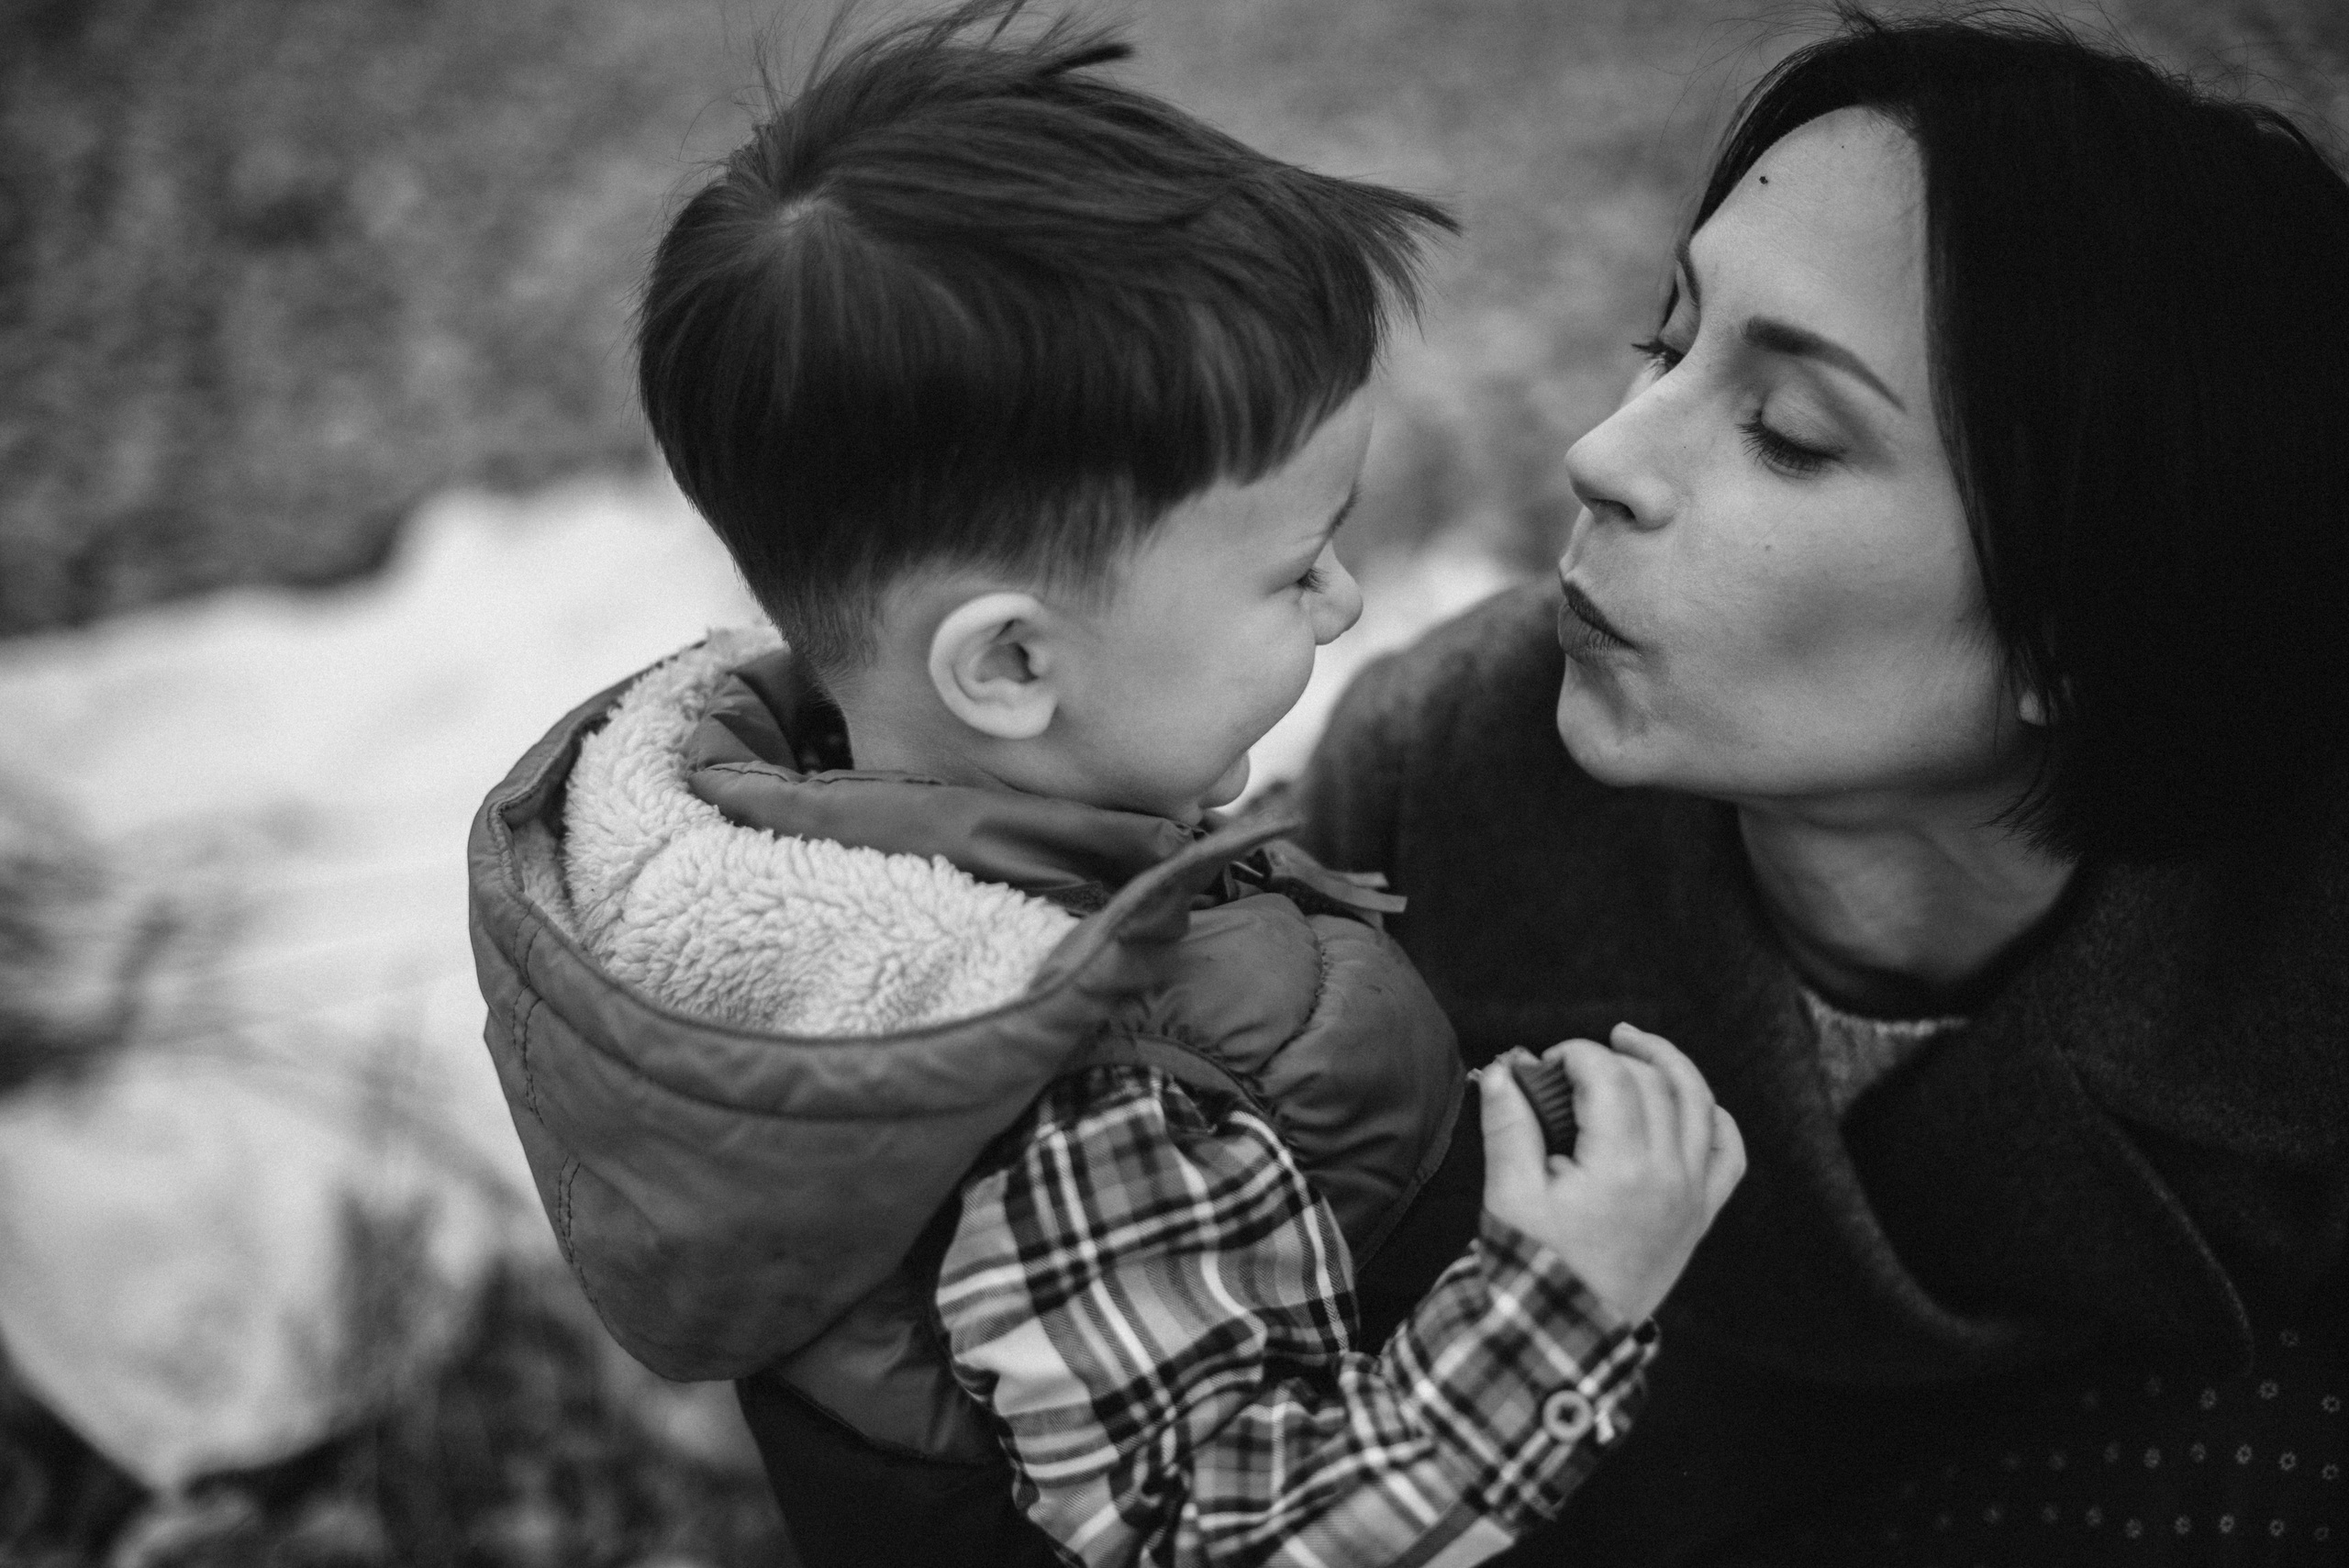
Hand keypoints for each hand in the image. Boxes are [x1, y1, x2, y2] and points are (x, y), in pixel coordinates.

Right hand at [1480, 1022, 1745, 1324]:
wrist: (1567, 1333)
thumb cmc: (1533, 1266)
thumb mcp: (1508, 1195)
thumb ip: (1508, 1126)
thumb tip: (1502, 1071)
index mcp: (1620, 1168)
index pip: (1611, 1078)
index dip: (1576, 1054)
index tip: (1543, 1064)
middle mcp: (1668, 1176)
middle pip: (1655, 1083)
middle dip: (1613, 1056)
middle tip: (1574, 1061)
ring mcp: (1692, 1196)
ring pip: (1701, 1105)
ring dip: (1671, 1065)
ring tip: (1635, 1045)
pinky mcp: (1699, 1216)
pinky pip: (1728, 1154)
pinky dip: (1715, 1119)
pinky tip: (1692, 1102)